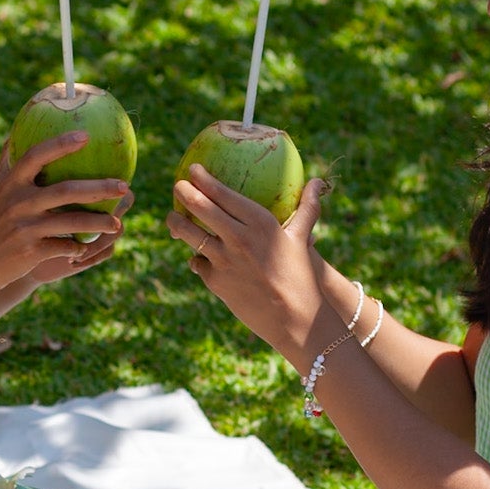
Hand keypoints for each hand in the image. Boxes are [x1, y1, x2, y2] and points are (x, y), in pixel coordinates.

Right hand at [0, 131, 128, 293]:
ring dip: (100, 223)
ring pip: (72, 222)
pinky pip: (66, 246)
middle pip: (66, 190)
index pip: (37, 155)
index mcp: (11, 182)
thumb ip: (9, 161)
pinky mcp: (31, 252)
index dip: (61, 144)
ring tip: (118, 223)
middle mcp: (18, 202)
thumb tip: (20, 128)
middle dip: (100, 188)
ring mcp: (25, 228)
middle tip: (124, 185)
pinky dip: (79, 247)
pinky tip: (88, 246)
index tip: (86, 136)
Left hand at [166, 169, 333, 369]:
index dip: (203, 178)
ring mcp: (224, 260)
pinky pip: (197, 263)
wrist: (293, 319)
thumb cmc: (301, 276)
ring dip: (175, 223)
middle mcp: (239, 238)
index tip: (193, 169)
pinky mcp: (215, 281)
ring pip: (188, 234)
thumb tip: (317, 181)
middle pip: (200, 207)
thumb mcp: (302, 238)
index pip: (223, 193)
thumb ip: (306, 208)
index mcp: (260, 222)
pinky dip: (197, 259)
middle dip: (183, 191)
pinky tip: (198, 258)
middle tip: (177, 185)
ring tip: (172, 218)